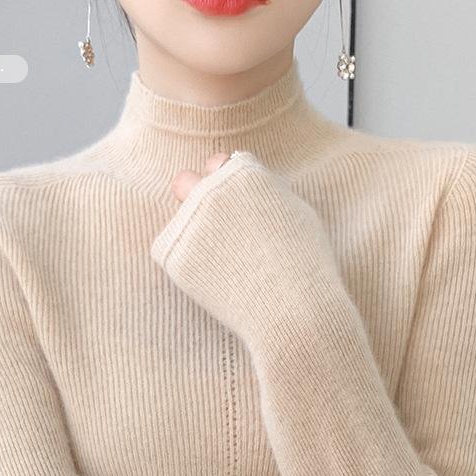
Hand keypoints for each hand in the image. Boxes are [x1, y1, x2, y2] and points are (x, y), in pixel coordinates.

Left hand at [154, 149, 342, 344]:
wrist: (293, 310)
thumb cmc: (304, 263)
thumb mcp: (296, 211)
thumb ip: (264, 189)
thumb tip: (245, 180)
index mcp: (241, 171)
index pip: (217, 165)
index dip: (227, 188)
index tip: (237, 211)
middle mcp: (210, 188)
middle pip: (185, 182)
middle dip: (195, 199)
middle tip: (214, 231)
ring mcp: (187, 221)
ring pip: (179, 222)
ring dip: (191, 233)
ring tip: (225, 265)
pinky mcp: (171, 254)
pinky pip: (172, 253)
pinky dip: (189, 265)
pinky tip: (217, 282)